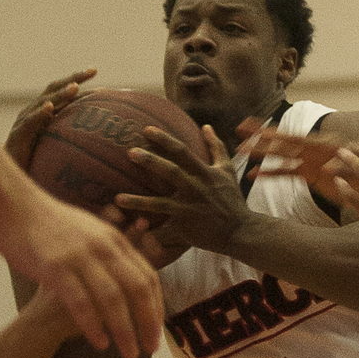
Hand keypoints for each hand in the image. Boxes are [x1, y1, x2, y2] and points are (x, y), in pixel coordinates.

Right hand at [1, 189, 162, 355]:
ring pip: (113, 299)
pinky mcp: (55, 267)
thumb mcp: (89, 232)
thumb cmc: (48, 224)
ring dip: (125, 330)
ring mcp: (80, 257)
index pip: (147, 276)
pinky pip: (81, 302)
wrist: (12, 205)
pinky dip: (93, 325)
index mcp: (114, 240)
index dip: (156, 307)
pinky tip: (100, 343)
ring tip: (130, 353)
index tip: (157, 330)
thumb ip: (108, 254)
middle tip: (151, 349)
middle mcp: (103, 247)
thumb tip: (126, 278)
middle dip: (148, 322)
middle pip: (137, 289)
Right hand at [7, 69, 94, 167]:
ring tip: (74, 87)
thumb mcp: (60, 144)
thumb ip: (74, 134)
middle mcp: (35, 111)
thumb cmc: (39, 161)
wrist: (14, 175)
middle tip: (92, 70)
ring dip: (60, 94)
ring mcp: (25, 120)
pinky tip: (49, 108)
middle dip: (73, 78)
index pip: (62, 90)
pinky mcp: (18, 134)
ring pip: (44, 102)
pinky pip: (30, 122)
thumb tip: (102, 133)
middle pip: (54, 88)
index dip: (78, 80)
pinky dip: (40, 113)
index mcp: (45, 111)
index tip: (94, 70)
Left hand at [114, 125, 247, 255]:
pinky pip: (163, 229)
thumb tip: (206, 126)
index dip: (164, 139)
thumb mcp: (227, 170)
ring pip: (161, 204)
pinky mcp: (186, 227)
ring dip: (138, 201)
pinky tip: (129, 228)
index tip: (146, 129)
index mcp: (205, 173)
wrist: (241, 231)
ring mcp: (190, 209)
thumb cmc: (231, 199)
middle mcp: (196, 189)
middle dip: (150, 161)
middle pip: (171, 172)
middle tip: (129, 152)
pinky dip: (148, 230)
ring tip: (118, 198)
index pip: (182, 151)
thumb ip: (216, 147)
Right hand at [245, 121, 343, 189]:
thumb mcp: (358, 166)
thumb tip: (328, 169)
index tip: (259, 131)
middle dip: (261, 137)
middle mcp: (312, 150)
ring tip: (240, 150)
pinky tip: (253, 174)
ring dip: (261, 153)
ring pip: (280, 156)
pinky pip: (285, 173)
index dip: (278, 135)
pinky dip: (270, 173)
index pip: (296, 138)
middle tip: (240, 130)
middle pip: (283, 143)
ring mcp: (308, 162)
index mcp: (324, 145)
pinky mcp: (308, 175)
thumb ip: (343, 167)